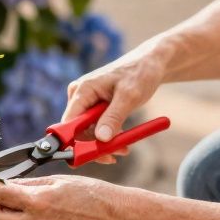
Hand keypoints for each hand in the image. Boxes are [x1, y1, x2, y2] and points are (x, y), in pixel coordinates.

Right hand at [64, 48, 165, 163]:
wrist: (150, 63)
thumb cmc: (140, 73)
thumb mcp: (129, 96)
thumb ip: (113, 117)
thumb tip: (101, 139)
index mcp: (83, 89)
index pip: (69, 122)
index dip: (74, 142)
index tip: (89, 155)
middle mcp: (80, 95)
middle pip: (78, 130)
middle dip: (95, 145)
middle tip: (114, 156)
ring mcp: (87, 101)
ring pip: (88, 131)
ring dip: (104, 143)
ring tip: (124, 148)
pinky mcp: (95, 107)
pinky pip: (96, 127)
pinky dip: (108, 136)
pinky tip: (122, 140)